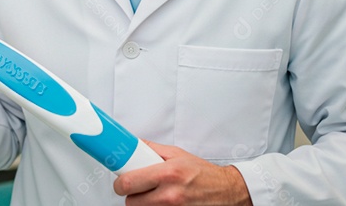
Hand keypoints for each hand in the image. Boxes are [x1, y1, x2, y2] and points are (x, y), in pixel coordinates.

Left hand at [113, 141, 252, 205]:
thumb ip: (152, 149)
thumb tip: (132, 145)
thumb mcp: (177, 154)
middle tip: (138, 189)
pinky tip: (162, 202)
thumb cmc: (203, 173)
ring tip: (154, 195)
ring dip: (143, 204)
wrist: (226, 190)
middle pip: (131, 202)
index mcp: (167, 174)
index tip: (120, 182)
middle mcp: (170, 195)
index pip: (128, 183)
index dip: (120, 183)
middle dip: (131, 195)